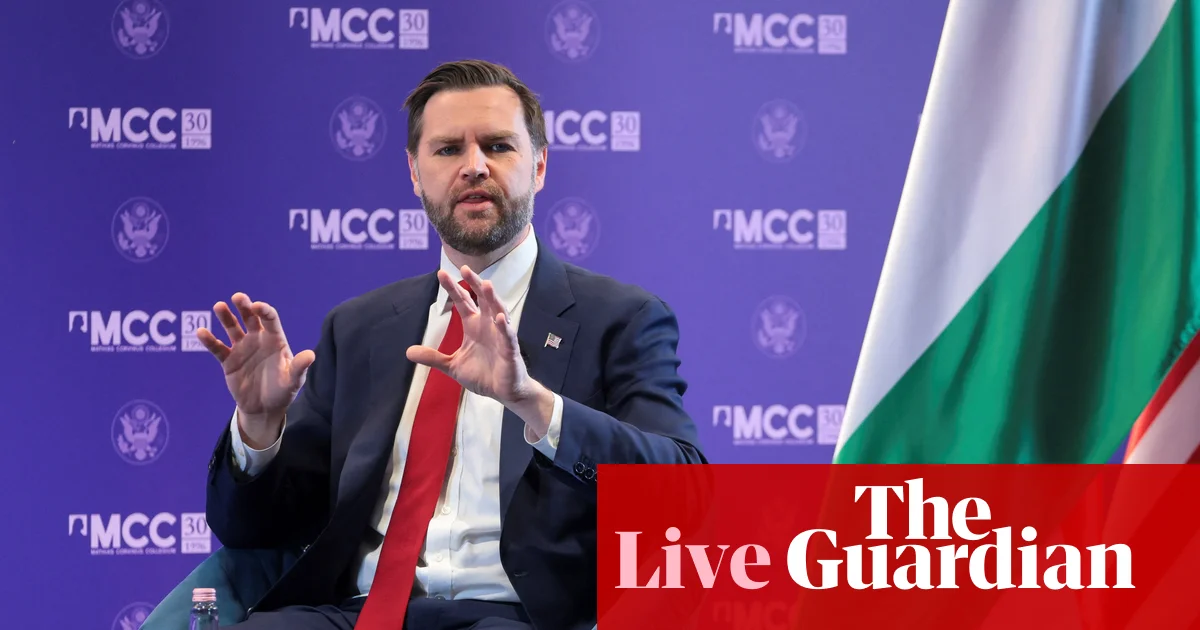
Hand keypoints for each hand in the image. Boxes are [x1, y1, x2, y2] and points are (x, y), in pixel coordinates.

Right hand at [195, 293, 314, 447]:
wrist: (265, 408)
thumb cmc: (283, 391)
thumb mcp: (294, 380)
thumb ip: (299, 367)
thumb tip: (311, 355)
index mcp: (275, 340)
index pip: (270, 320)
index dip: (264, 311)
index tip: (256, 306)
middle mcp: (258, 340)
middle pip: (250, 318)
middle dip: (244, 306)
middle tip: (238, 297)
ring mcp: (242, 348)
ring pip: (232, 328)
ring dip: (226, 317)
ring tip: (219, 306)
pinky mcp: (229, 360)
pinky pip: (218, 348)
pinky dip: (209, 340)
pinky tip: (202, 332)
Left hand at [406, 266, 536, 407]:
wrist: (503, 392)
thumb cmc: (482, 375)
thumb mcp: (452, 365)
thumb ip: (433, 357)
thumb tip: (408, 352)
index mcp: (473, 326)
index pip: (463, 302)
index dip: (453, 288)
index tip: (441, 274)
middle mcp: (488, 326)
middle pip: (482, 299)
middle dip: (473, 284)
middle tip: (464, 268)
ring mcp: (501, 336)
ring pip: (498, 311)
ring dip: (492, 298)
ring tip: (486, 284)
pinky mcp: (510, 350)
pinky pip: (508, 336)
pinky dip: (504, 327)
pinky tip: (500, 318)